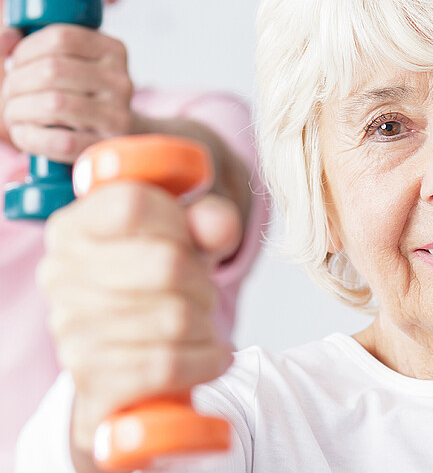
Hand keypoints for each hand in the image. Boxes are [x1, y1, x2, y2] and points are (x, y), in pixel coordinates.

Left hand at [2, 24, 132, 162]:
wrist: (113, 136)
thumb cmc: (81, 97)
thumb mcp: (69, 65)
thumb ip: (37, 47)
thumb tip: (8, 37)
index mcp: (113, 51)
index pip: (62, 38)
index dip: (26, 50)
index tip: (14, 65)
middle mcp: (121, 82)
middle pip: (54, 70)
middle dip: (17, 82)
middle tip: (9, 93)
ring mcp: (118, 116)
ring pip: (55, 104)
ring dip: (20, 109)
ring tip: (14, 113)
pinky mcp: (106, 145)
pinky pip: (61, 141)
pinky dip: (32, 137)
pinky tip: (24, 134)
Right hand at [37, 183, 240, 451]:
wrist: (129, 350)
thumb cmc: (155, 283)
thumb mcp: (183, 240)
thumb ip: (207, 221)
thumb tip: (218, 225)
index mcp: (76, 226)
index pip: (133, 205)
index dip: (178, 222)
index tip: (189, 240)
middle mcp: (61, 273)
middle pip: (165, 263)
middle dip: (202, 281)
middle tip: (204, 292)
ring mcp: (70, 329)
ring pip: (174, 319)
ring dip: (206, 323)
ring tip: (202, 322)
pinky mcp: (91, 378)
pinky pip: (167, 366)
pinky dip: (206, 361)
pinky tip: (213, 355)